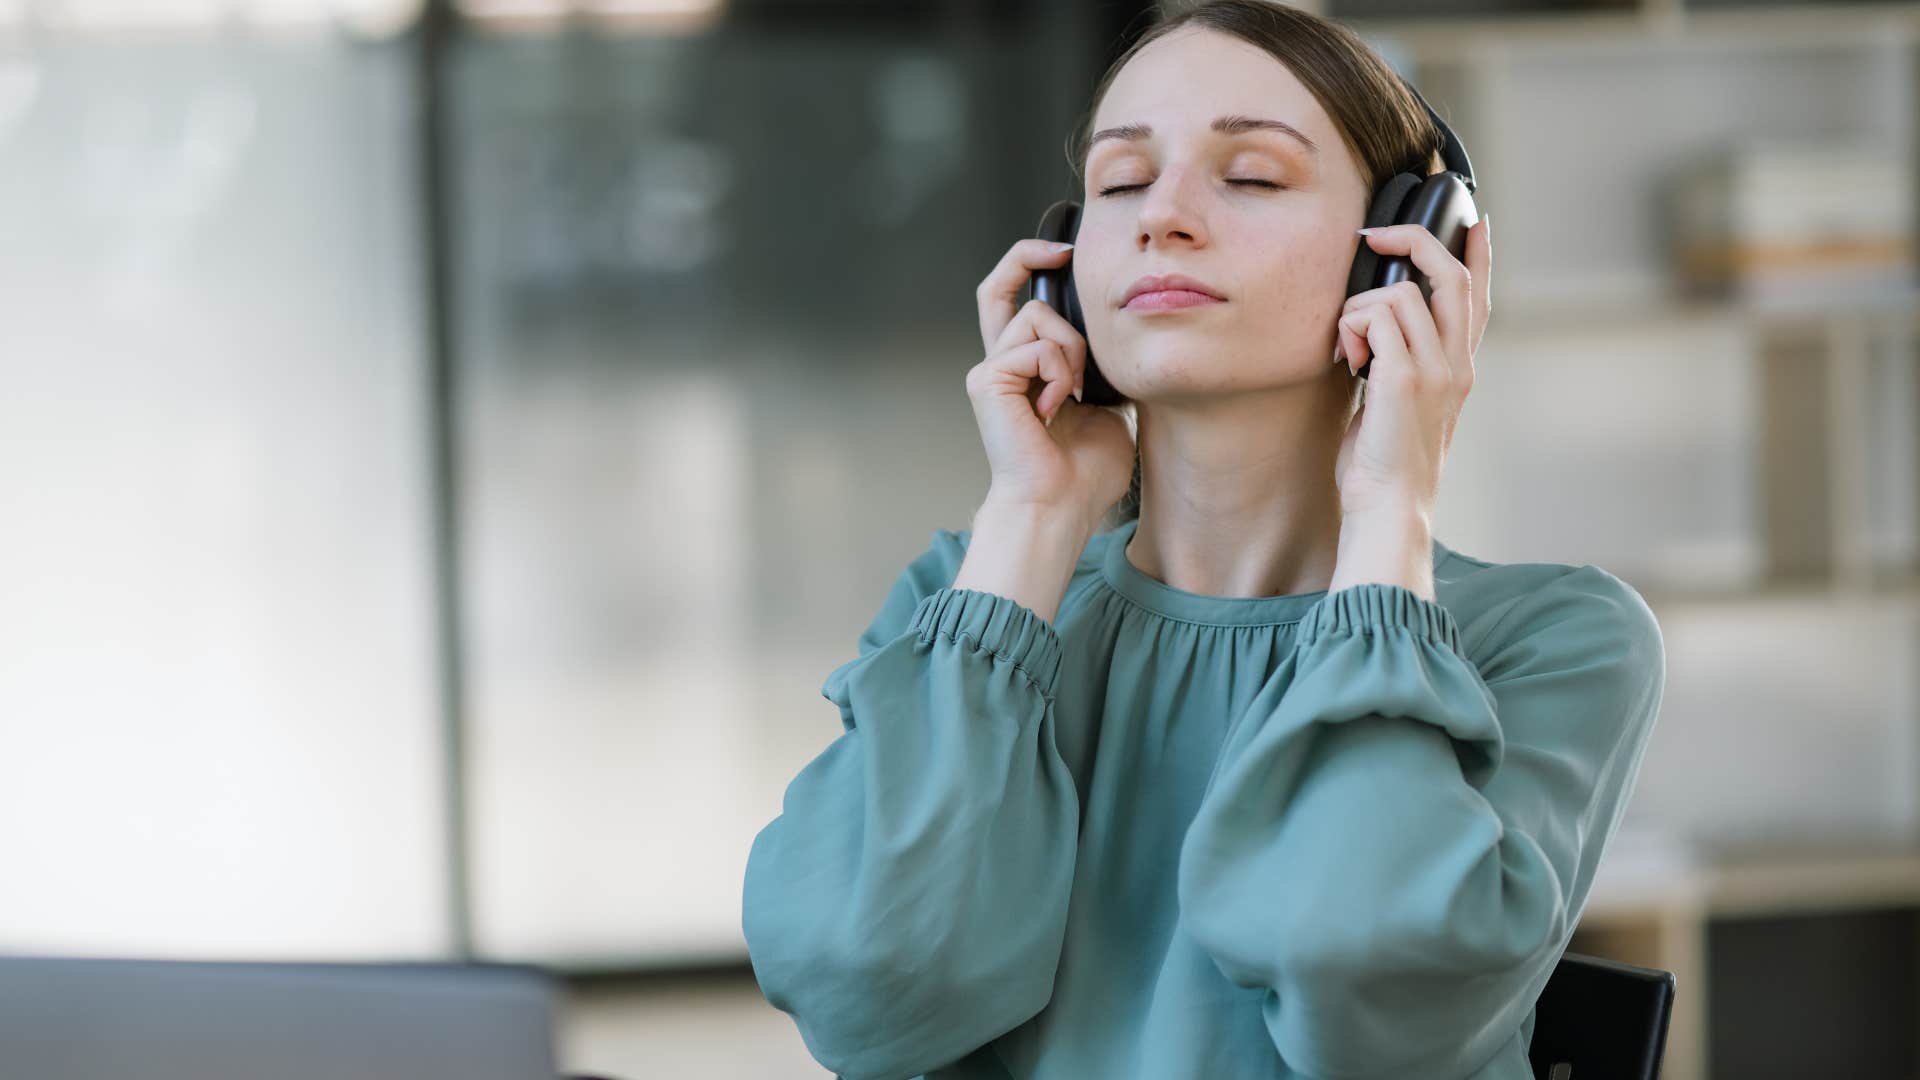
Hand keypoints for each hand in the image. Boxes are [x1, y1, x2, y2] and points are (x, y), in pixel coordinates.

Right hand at [971, 239, 1135, 528]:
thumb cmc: (1085, 472)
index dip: (1030, 265)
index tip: (1064, 253)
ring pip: (1038, 317)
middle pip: (1001, 287)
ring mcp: (991, 371)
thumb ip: (1103, 368)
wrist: (1061, 506)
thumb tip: (1122, 338)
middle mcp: (1001, 364)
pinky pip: (1037, 346)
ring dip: (1071, 349)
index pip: (1013, 302)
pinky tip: (1059, 406)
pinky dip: (1060, 371)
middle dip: (1030, 257)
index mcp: (1027, 370)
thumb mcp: (1110, 405)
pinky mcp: (988, 380)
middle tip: (1065, 255)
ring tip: (1074, 393)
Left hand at [1331, 216, 1491, 521]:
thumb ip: (1397, 364)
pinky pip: (1375, 317)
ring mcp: (1435, 370)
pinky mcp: (1405, 379)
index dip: (1479, 254)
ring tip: (1348, 350)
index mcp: (1459, 369)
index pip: (1480, 298)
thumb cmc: (1383, 463)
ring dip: (1358, 309)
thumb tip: (1367, 330)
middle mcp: (1456, 364)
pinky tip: (1347, 360)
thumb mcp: (1397, 404)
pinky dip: (1350, 328)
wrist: (1389, 507)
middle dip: (1412, 240)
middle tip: (1373, 236)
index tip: (1476, 221)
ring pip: (1400, 292)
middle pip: (1451, 275)